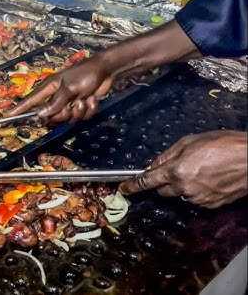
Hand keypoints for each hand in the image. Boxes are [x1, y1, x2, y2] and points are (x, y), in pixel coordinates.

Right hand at [7, 56, 114, 123]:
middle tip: (72, 104)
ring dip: (78, 111)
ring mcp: (69, 102)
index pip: (31, 101)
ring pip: (68, 119)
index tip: (8, 116)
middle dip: (63, 114)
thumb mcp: (69, 88)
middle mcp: (57, 97)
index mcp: (49, 88)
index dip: (19, 109)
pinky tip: (92, 99)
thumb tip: (41, 114)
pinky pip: (81, 117)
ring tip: (84, 99)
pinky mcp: (80, 106)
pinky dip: (89, 109)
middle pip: (51, 116)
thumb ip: (55, 102)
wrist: (106, 71)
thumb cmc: (85, 73)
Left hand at [119, 131, 247, 207]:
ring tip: (200, 170)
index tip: (123, 188)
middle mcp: (185, 188)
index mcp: (176, 171)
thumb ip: (168, 154)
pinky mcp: (211, 205)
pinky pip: (195, 199)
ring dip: (182, 185)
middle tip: (177, 168)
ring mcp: (198, 199)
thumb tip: (154, 164)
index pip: (147, 181)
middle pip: (162, 190)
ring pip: (179, 194)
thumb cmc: (224, 145)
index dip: (133, 185)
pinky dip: (196, 190)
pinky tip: (209, 178)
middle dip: (163, 181)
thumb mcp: (190, 142)